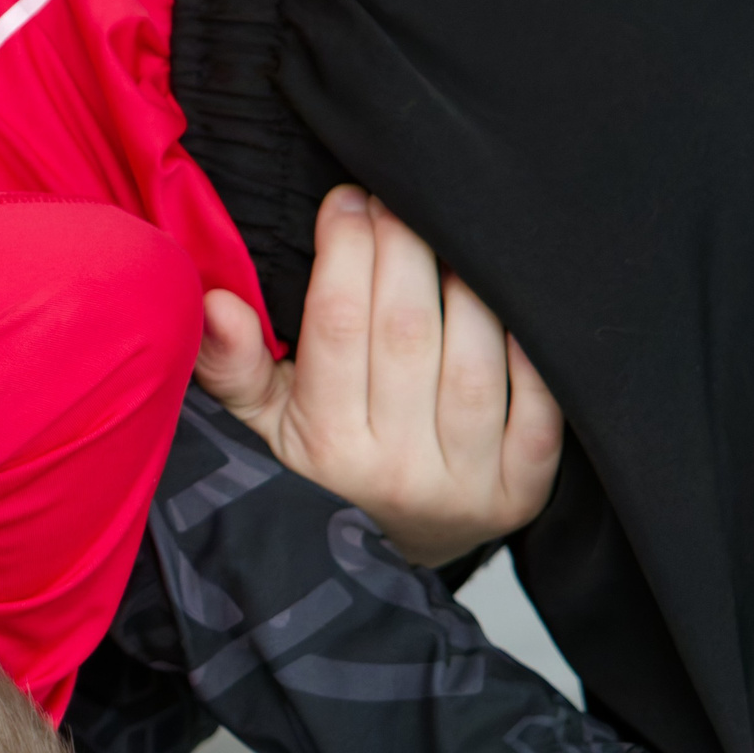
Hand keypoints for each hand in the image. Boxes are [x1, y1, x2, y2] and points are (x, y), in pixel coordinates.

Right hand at [193, 186, 563, 564]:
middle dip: (406, 248)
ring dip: (471, 284)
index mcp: (323, 447)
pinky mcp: (520, 493)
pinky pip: (541, 409)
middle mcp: (392, 470)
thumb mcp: (261, 424)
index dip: (346, 252)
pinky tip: (517, 299)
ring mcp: (463, 484)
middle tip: (400, 197)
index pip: (337, 328)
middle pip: (408, 332)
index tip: (347, 200)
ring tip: (456, 237)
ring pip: (477, 362)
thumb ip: (233, 365)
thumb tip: (213, 302)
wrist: (391, 555)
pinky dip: (534, 349)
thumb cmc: (324, 466)